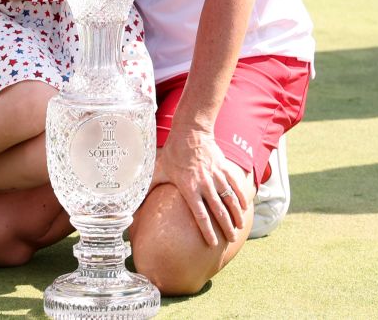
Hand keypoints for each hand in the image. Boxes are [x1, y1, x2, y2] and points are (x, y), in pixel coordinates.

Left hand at [151, 129, 248, 246]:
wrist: (191, 132)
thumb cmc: (172, 153)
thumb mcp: (157, 170)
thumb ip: (147, 188)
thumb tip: (132, 203)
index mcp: (188, 187)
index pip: (200, 214)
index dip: (207, 230)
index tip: (212, 244)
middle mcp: (205, 184)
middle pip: (219, 211)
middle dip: (226, 227)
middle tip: (230, 240)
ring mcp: (216, 176)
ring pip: (230, 200)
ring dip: (236, 215)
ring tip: (239, 227)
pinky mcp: (224, 168)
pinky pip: (236, 186)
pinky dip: (241, 197)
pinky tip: (245, 208)